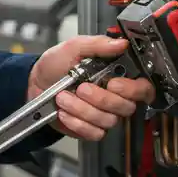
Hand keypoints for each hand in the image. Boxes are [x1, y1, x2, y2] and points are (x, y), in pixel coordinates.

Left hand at [29, 35, 155, 140]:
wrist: (34, 83)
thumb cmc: (56, 64)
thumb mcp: (74, 47)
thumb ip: (97, 44)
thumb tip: (121, 43)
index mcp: (117, 75)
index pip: (143, 88)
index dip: (132, 89)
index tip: (113, 83)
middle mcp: (115, 97)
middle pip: (126, 107)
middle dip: (101, 98)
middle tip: (81, 88)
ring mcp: (104, 114)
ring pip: (108, 120)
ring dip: (82, 109)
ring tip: (64, 97)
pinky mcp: (91, 129)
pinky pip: (94, 133)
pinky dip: (77, 123)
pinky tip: (65, 112)